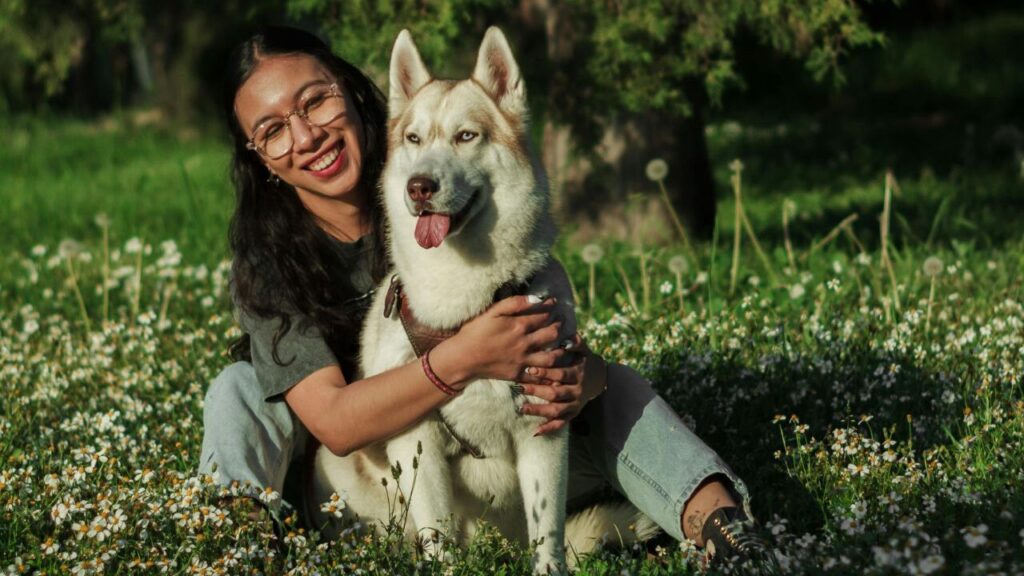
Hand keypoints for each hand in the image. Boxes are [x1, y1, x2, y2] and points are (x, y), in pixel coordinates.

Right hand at [448, 295, 565, 384]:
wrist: (462, 358)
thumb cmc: (474, 332)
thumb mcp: (492, 312)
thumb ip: (515, 303)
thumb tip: (537, 298)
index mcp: (519, 325)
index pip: (543, 315)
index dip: (551, 307)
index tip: (554, 303)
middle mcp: (525, 343)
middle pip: (552, 334)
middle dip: (560, 326)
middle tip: (562, 321)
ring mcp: (523, 360)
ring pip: (552, 356)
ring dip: (561, 349)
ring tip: (564, 344)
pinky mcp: (518, 373)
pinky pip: (539, 374)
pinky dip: (550, 372)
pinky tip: (555, 367)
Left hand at [518, 336, 606, 435]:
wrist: (600, 378)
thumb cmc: (585, 360)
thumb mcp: (584, 350)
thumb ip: (576, 343)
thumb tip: (566, 338)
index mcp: (578, 374)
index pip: (561, 374)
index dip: (546, 373)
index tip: (529, 370)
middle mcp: (576, 391)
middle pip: (556, 393)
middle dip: (537, 391)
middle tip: (520, 387)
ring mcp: (574, 404)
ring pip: (556, 410)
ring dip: (538, 410)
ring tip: (521, 408)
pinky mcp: (573, 414)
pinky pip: (561, 424)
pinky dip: (549, 428)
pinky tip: (535, 432)